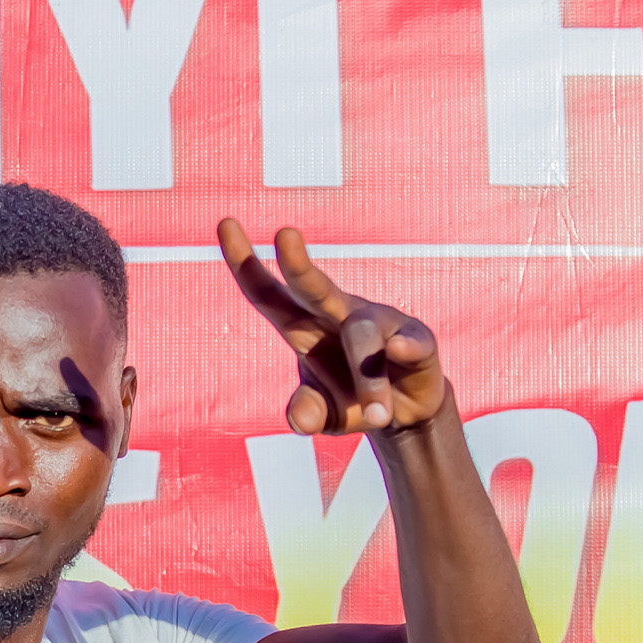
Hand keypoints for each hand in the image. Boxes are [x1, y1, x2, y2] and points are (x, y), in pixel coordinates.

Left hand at [219, 219, 449, 435]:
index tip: (225, 222)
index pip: (266, 292)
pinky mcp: (417, 338)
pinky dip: (405, 348)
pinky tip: (400, 350)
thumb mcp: (326, 414)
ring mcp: (379, 322)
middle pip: (313, 288)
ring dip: (369, 380)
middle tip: (285, 234)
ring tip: (375, 417)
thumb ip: (308, 413)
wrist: (406, 412)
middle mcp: (338, 314)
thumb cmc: (351, 400)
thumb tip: (299, 420)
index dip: (244, 261)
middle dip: (297, 264)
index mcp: (303, 327)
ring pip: (362, 336)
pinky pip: (411, 341)